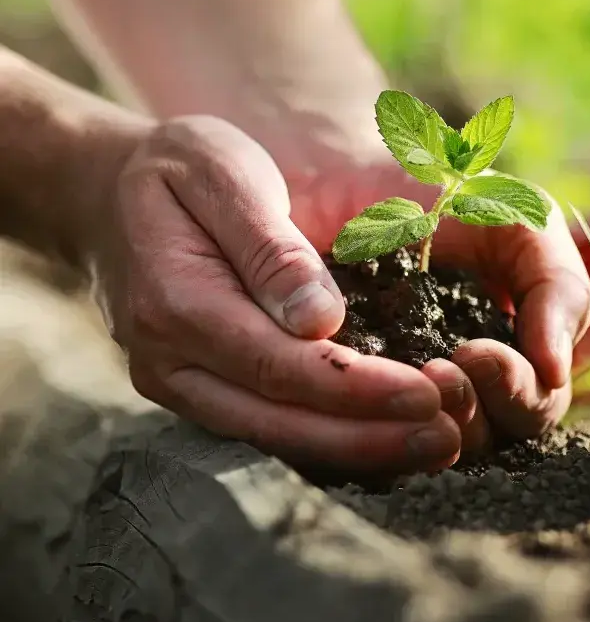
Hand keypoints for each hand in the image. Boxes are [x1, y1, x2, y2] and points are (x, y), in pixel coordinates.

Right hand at [90, 116, 461, 474]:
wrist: (109, 195)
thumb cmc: (176, 172)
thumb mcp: (219, 174)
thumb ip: (268, 247)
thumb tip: (320, 320)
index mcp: (176, 303)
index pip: (279, 365)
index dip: (356, 388)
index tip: (425, 396)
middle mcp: (170, 361)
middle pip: (279, 420)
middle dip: (369, 437)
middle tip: (448, 441)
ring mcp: (179, 383)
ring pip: (273, 437)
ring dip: (357, 449)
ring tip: (436, 448)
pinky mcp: (198, 388)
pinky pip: (265, 426)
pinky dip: (328, 438)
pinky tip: (384, 438)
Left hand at [285, 160, 589, 457]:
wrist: (355, 173)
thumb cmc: (450, 197)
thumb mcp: (522, 227)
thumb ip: (558, 288)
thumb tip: (555, 371)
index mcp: (517, 348)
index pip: (536, 404)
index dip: (516, 392)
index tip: (477, 354)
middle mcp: (472, 379)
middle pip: (492, 436)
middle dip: (476, 410)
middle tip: (440, 372)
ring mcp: (415, 388)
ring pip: (437, 444)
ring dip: (428, 423)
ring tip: (408, 376)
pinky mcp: (357, 393)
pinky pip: (372, 432)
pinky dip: (371, 424)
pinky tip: (358, 392)